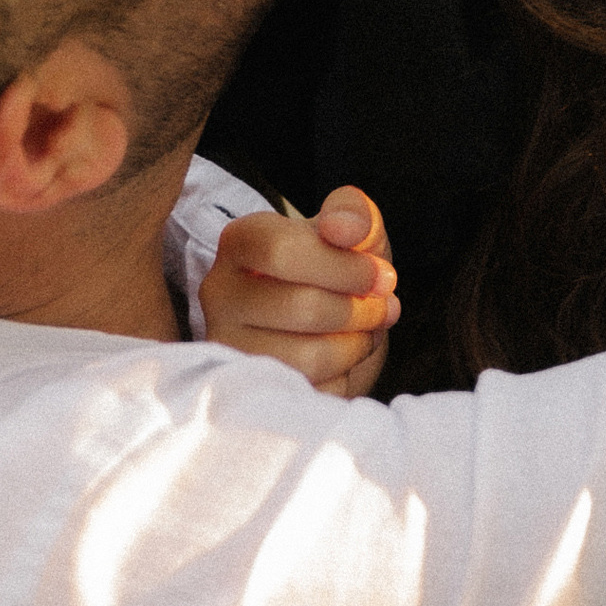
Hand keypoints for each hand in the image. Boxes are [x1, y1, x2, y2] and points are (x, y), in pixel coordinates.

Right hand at [200, 190, 398, 399]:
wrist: (328, 318)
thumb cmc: (337, 268)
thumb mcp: (353, 230)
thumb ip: (354, 213)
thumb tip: (344, 228)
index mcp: (240, 243)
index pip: (281, 251)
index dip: (346, 267)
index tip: (382, 275)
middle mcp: (220, 294)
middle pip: (302, 307)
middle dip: (361, 310)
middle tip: (385, 307)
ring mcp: (229, 345)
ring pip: (309, 357)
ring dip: (357, 345)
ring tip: (366, 331)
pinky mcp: (250, 389)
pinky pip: (314, 391)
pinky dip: (344, 377)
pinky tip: (344, 359)